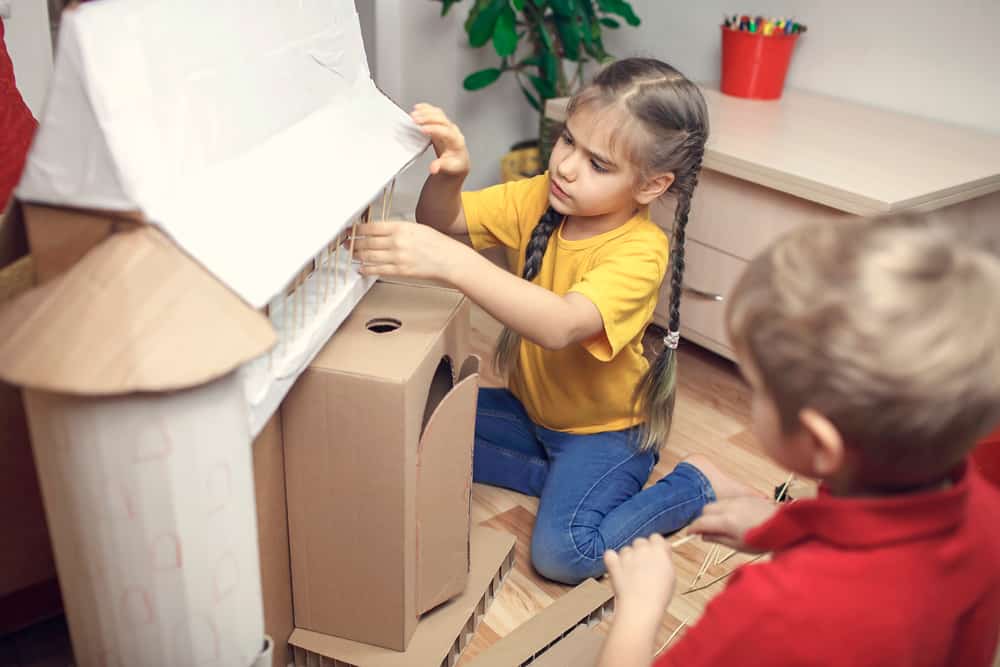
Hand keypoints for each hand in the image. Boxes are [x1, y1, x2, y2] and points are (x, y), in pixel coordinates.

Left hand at [351, 221, 469, 281]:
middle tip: (347, 244)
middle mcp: (397, 241)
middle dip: (353, 244)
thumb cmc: (436, 243)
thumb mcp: (415, 228)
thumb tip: (378, 231)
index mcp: (401, 227)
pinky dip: (366, 269)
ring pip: (369, 256)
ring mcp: (398, 257)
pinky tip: (361, 269)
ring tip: (353, 255)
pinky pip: (378, 270)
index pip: (371, 227)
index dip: (356, 230)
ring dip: (358, 256)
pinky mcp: (400, 270)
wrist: (449, 259)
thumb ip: (396, 229)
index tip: (349, 231)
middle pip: (367, 242)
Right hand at [411, 103, 469, 176]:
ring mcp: (448, 126)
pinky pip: (436, 113)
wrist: (458, 161)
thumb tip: (433, 167)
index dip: (434, 129)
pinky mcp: (441, 124)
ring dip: (426, 112)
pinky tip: (419, 107)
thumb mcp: (448, 168)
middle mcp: (453, 131)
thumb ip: (440, 166)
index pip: (446, 132)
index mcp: (456, 141)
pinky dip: (427, 109)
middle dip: (428, 118)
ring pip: (439, 114)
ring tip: (414, 113)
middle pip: (442, 120)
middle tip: (415, 119)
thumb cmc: (454, 164)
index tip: (422, 129)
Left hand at [604, 535, 675, 631]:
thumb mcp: (671, 574)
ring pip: (626, 549)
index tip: (655, 555)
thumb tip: (662, 551)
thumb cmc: (659, 595)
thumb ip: (665, 559)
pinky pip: (610, 554)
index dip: (655, 547)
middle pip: (640, 542)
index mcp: (659, 549)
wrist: (641, 606)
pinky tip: (617, 569)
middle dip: (641, 551)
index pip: (656, 538)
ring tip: (631, 576)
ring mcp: (627, 554)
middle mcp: (642, 548)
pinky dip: (612, 560)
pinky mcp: (614, 562)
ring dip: (627, 558)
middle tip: (643, 567)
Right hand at [688, 496, 778, 552]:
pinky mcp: (746, 497)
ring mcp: (737, 500)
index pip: (700, 522)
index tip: (690, 533)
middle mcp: (729, 507)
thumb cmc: (764, 539)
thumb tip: (703, 536)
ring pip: (716, 503)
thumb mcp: (739, 545)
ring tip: (718, 524)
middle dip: (702, 519)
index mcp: (726, 521)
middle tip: (704, 530)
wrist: (786, 527)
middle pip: (705, 509)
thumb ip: (718, 538)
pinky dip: (723, 508)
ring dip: (712, 512)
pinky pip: (727, 500)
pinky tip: (731, 517)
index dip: (692, 528)